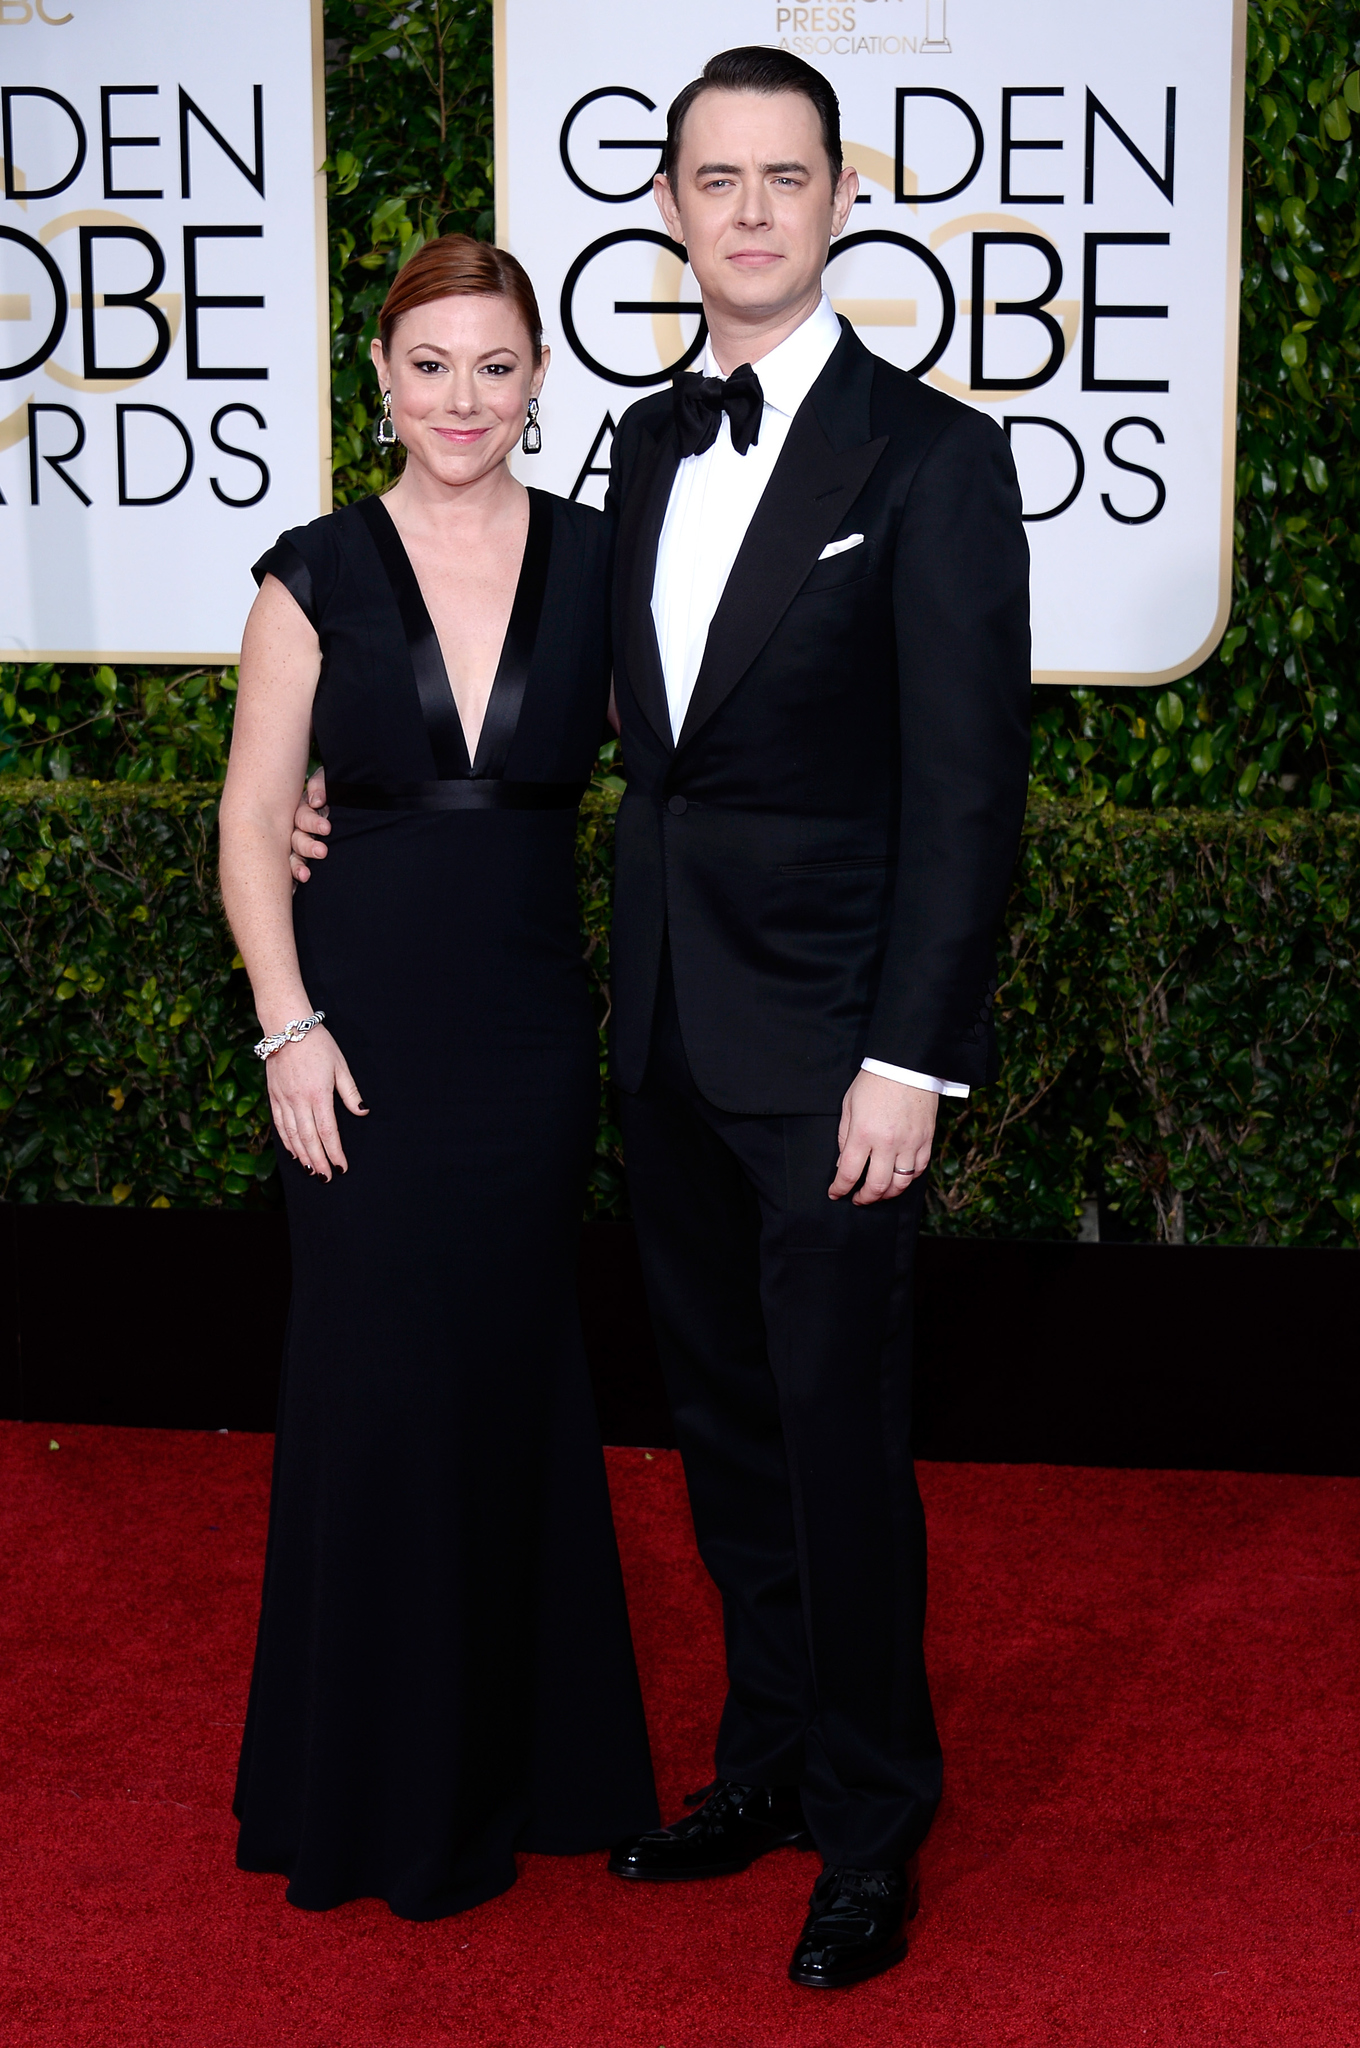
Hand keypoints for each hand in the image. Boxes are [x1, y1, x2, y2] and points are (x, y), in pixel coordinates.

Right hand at [266, 1024, 365, 1177]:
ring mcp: (283, 1099)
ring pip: (292, 1136)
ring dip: (302, 1156)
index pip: (328, 1132)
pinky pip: (279, 1124)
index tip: (341, 1166)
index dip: (335, 1152)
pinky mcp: (273, 1096)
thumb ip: (351, 1093)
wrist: (286, 1027)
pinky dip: (286, 1141)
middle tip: (327, 1177)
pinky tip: (294, 1152)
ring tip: (312, 1170)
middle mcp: (299, 1100)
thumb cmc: (318, 1044)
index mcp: (318, 1094)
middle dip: (319, 1161)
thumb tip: (363, 1112)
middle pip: (309, 1139)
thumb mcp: (341, 1065)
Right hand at [289, 767, 329, 882]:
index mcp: (303, 810)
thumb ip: (321, 785)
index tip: (327, 829)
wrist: (354, 803)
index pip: (303, 817)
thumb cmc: (337, 792)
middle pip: (296, 838)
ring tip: (305, 876)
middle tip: (322, 852)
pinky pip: (295, 870)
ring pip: (293, 856)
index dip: (313, 823)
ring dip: (297, 865)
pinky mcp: (303, 860)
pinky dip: (292, 879)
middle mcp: (297, 829)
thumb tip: (316, 801)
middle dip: (307, 846)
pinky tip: (292, 890)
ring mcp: (299, 846)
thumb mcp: (330, 781)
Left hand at [829, 1070, 937, 1204]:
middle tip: (857, 1199)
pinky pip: (919, 1170)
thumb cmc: (874, 1082)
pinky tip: (898, 1178)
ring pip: (900, 1184)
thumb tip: (842, 1164)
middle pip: (876, 1185)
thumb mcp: (849, 1106)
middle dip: (864, 1198)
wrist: (906, 1065)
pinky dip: (908, 1179)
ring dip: (887, 1194)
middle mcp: (887, 1142)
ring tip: (878, 1193)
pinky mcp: (926, 1140)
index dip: (839, 1188)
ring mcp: (910, 1143)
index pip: (848, 1173)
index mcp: (863, 1133)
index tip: (835, 1193)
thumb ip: (844, 1137)